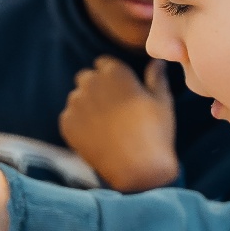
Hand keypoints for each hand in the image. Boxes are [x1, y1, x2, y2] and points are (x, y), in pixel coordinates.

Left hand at [58, 58, 179, 191]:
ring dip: (86, 105)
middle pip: (86, 77)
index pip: (104, 63)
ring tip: (104, 125)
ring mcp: (76, 104)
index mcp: (115, 72)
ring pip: (76, 97)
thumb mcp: (162, 101)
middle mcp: (91, 83)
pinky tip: (95, 136)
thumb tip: (157, 61)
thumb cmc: (155, 132)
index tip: (120, 90)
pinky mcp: (67, 124)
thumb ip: (156, 77)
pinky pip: (69, 117)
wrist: (139, 169)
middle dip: (96, 88)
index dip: (112, 76)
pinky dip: (78, 124)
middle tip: (111, 109)